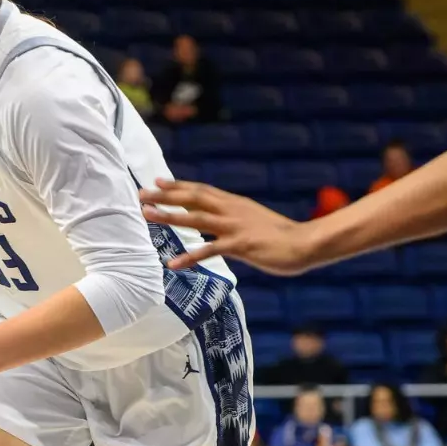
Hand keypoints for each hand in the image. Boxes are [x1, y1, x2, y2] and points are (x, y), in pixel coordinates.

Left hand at [140, 178, 315, 274]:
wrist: (305, 243)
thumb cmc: (281, 235)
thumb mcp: (254, 219)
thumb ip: (235, 216)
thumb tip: (220, 218)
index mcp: (234, 203)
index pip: (201, 190)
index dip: (178, 185)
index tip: (157, 181)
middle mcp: (231, 210)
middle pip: (193, 198)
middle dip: (165, 195)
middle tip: (141, 194)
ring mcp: (235, 227)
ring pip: (196, 218)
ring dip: (170, 216)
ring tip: (147, 215)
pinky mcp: (241, 246)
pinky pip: (210, 250)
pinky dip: (190, 256)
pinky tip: (173, 263)